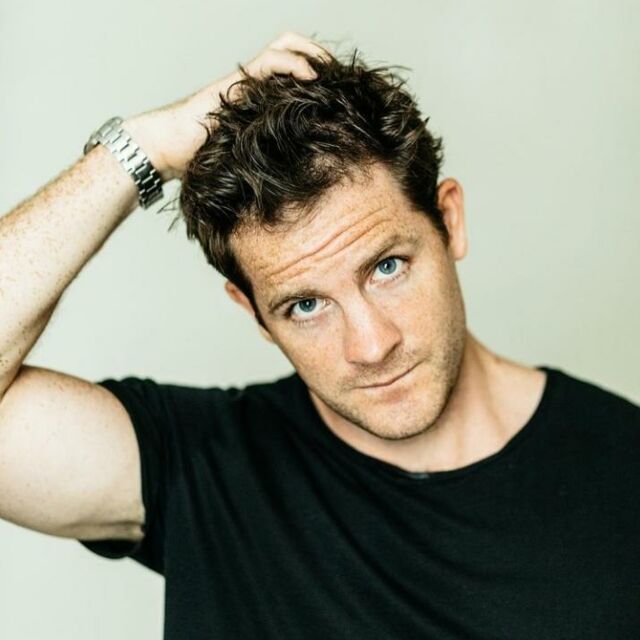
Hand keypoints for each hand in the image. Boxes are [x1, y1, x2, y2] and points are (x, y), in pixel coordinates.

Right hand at [123, 31, 331, 181]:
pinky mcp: (238, 84)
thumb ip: (270, 159)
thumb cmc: (203, 161)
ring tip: (329, 71)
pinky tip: (311, 78)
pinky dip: (296, 64)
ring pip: (285, 46)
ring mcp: (247, 81)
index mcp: (260, 99)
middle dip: (320, 56)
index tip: (341, 91)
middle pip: (293, 49)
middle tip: (340, 76)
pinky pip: (271, 61)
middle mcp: (255, 84)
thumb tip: (302, 184)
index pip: (294, 71)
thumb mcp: (248, 159)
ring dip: (312, 53)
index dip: (318, 74)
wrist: (169, 150)